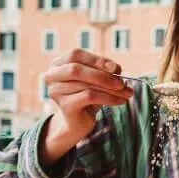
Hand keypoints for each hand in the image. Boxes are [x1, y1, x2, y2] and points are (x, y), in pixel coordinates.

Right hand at [40, 49, 132, 164]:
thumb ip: (103, 71)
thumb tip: (116, 70)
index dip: (97, 60)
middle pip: (77, 69)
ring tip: (126, 93)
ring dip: (111, 89)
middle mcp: (52, 76)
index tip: (117, 68)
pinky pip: (89, 97)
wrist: (76, 122)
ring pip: (87, 85)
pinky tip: (120, 101)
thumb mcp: (95, 80)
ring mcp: (56, 92)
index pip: (76, 55)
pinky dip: (108, 98)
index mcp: (57, 64)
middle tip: (122, 83)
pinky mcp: (65, 106)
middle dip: (103, 75)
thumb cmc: (86, 96)